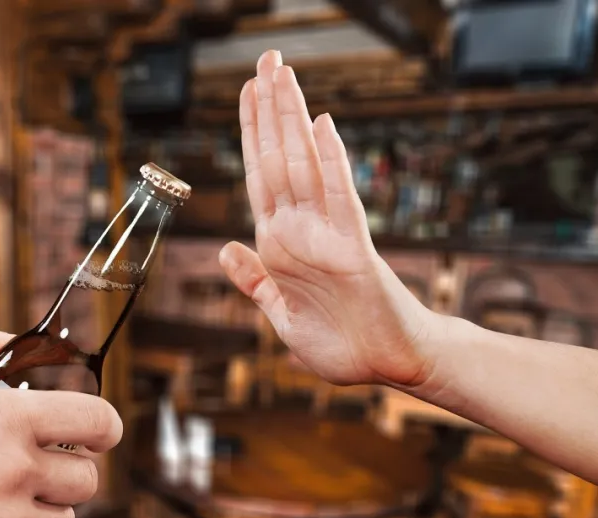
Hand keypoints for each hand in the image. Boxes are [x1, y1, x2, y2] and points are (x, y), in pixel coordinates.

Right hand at [0, 326, 122, 517]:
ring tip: (10, 504)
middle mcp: (17, 470)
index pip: (98, 421)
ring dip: (44, 514)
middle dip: (67, 473)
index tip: (97, 435)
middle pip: (87, 480)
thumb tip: (17, 342)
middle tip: (40, 471)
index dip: (103, 427)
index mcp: (11, 419)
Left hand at [220, 50, 436, 388]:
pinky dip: (330, 163)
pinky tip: (322, 126)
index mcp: (278, 243)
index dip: (251, 135)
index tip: (245, 94)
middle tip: (265, 61)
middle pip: (279, 159)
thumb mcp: (279, 312)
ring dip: (292, 121)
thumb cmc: (338, 341)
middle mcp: (300, 230)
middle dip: (269, 111)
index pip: (259, 177)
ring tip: (282, 76)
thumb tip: (225, 250)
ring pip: (304, 166)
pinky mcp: (354, 248)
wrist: (384, 365)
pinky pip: (340, 199)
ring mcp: (327, 235)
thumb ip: (254, 281)